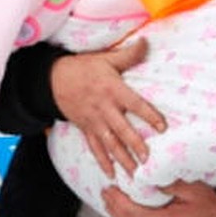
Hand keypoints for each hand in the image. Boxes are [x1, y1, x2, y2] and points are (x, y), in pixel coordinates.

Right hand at [50, 36, 165, 176]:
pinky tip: (112, 174)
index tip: (163, 127)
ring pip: (109, 143)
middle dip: (135, 145)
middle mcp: (104, 108)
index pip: (134, 104)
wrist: (52, 79)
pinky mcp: (85, 129)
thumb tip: (146, 42)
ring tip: (135, 173)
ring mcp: (93, 121)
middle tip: (148, 159)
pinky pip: (94, 148)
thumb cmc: (83, 68)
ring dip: (122, 159)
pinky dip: (103, 162)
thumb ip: (128, 55)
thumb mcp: (105, 59)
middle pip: (121, 129)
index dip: (149, 115)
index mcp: (112, 90)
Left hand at [101, 180, 215, 216]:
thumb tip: (149, 175)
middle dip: (113, 207)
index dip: (118, 201)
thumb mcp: (192, 189)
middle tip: (105, 193)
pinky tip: (122, 216)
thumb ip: (170, 183)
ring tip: (109, 203)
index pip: (133, 213)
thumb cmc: (209, 206)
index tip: (110, 189)